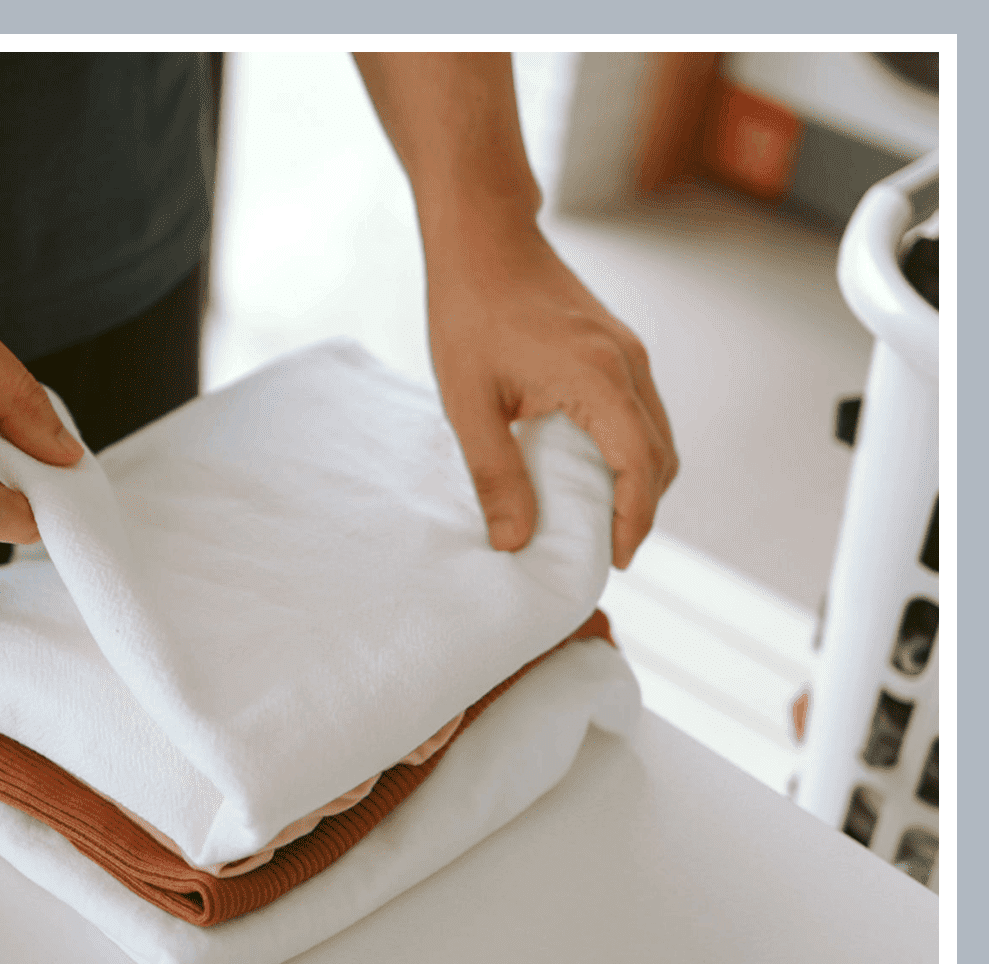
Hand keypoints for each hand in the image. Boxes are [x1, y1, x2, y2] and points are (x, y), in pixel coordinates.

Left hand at [427, 221, 677, 568]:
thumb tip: (514, 542)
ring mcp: (627, 352)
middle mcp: (627, 364)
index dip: (633, 522)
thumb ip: (495, 475)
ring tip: (596, 516)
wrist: (483, 235)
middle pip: (661, 456)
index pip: (640, 467)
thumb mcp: (469, 403)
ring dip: (637, 480)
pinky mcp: (616, 346)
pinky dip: (628, 449)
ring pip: (656, 434)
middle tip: (602, 548)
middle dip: (639, 509)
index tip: (614, 561)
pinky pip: (640, 411)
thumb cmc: (470, 310)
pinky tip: (588, 466)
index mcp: (597, 379)